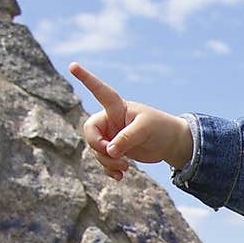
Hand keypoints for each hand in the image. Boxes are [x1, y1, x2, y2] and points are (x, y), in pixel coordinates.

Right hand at [68, 62, 192, 179]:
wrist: (171, 143)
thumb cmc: (161, 128)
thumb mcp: (146, 129)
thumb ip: (127, 138)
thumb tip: (110, 151)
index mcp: (117, 107)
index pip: (99, 90)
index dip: (86, 78)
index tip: (72, 65)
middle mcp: (110, 120)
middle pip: (90, 132)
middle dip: (98, 147)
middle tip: (113, 156)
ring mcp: (111, 136)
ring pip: (97, 151)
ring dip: (107, 162)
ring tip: (125, 168)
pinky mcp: (116, 150)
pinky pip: (103, 161)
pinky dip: (109, 170)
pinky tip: (120, 177)